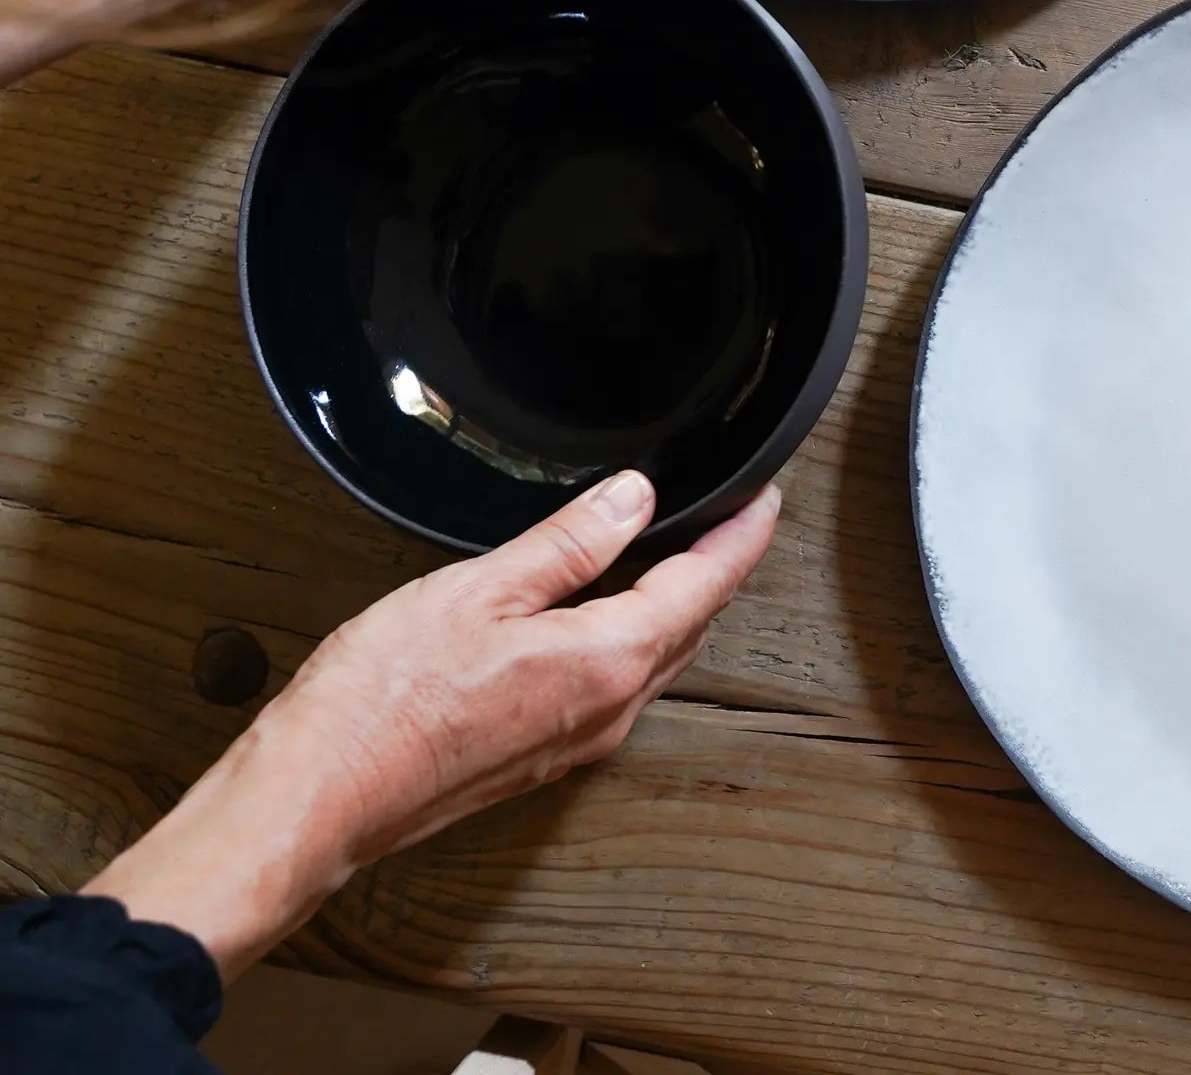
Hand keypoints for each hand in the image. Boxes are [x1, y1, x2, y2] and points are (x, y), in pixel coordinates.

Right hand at [83, 474, 779, 979]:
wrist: (318, 799)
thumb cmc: (381, 702)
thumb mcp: (480, 591)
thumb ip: (568, 544)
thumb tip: (635, 499)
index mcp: (605, 661)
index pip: (703, 586)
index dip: (740, 536)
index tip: (764, 499)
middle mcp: (608, 710)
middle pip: (691, 625)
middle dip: (720, 567)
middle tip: (735, 516)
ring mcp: (577, 740)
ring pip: (658, 658)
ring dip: (681, 604)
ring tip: (686, 552)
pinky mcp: (543, 754)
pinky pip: (617, 684)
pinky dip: (636, 636)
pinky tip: (613, 613)